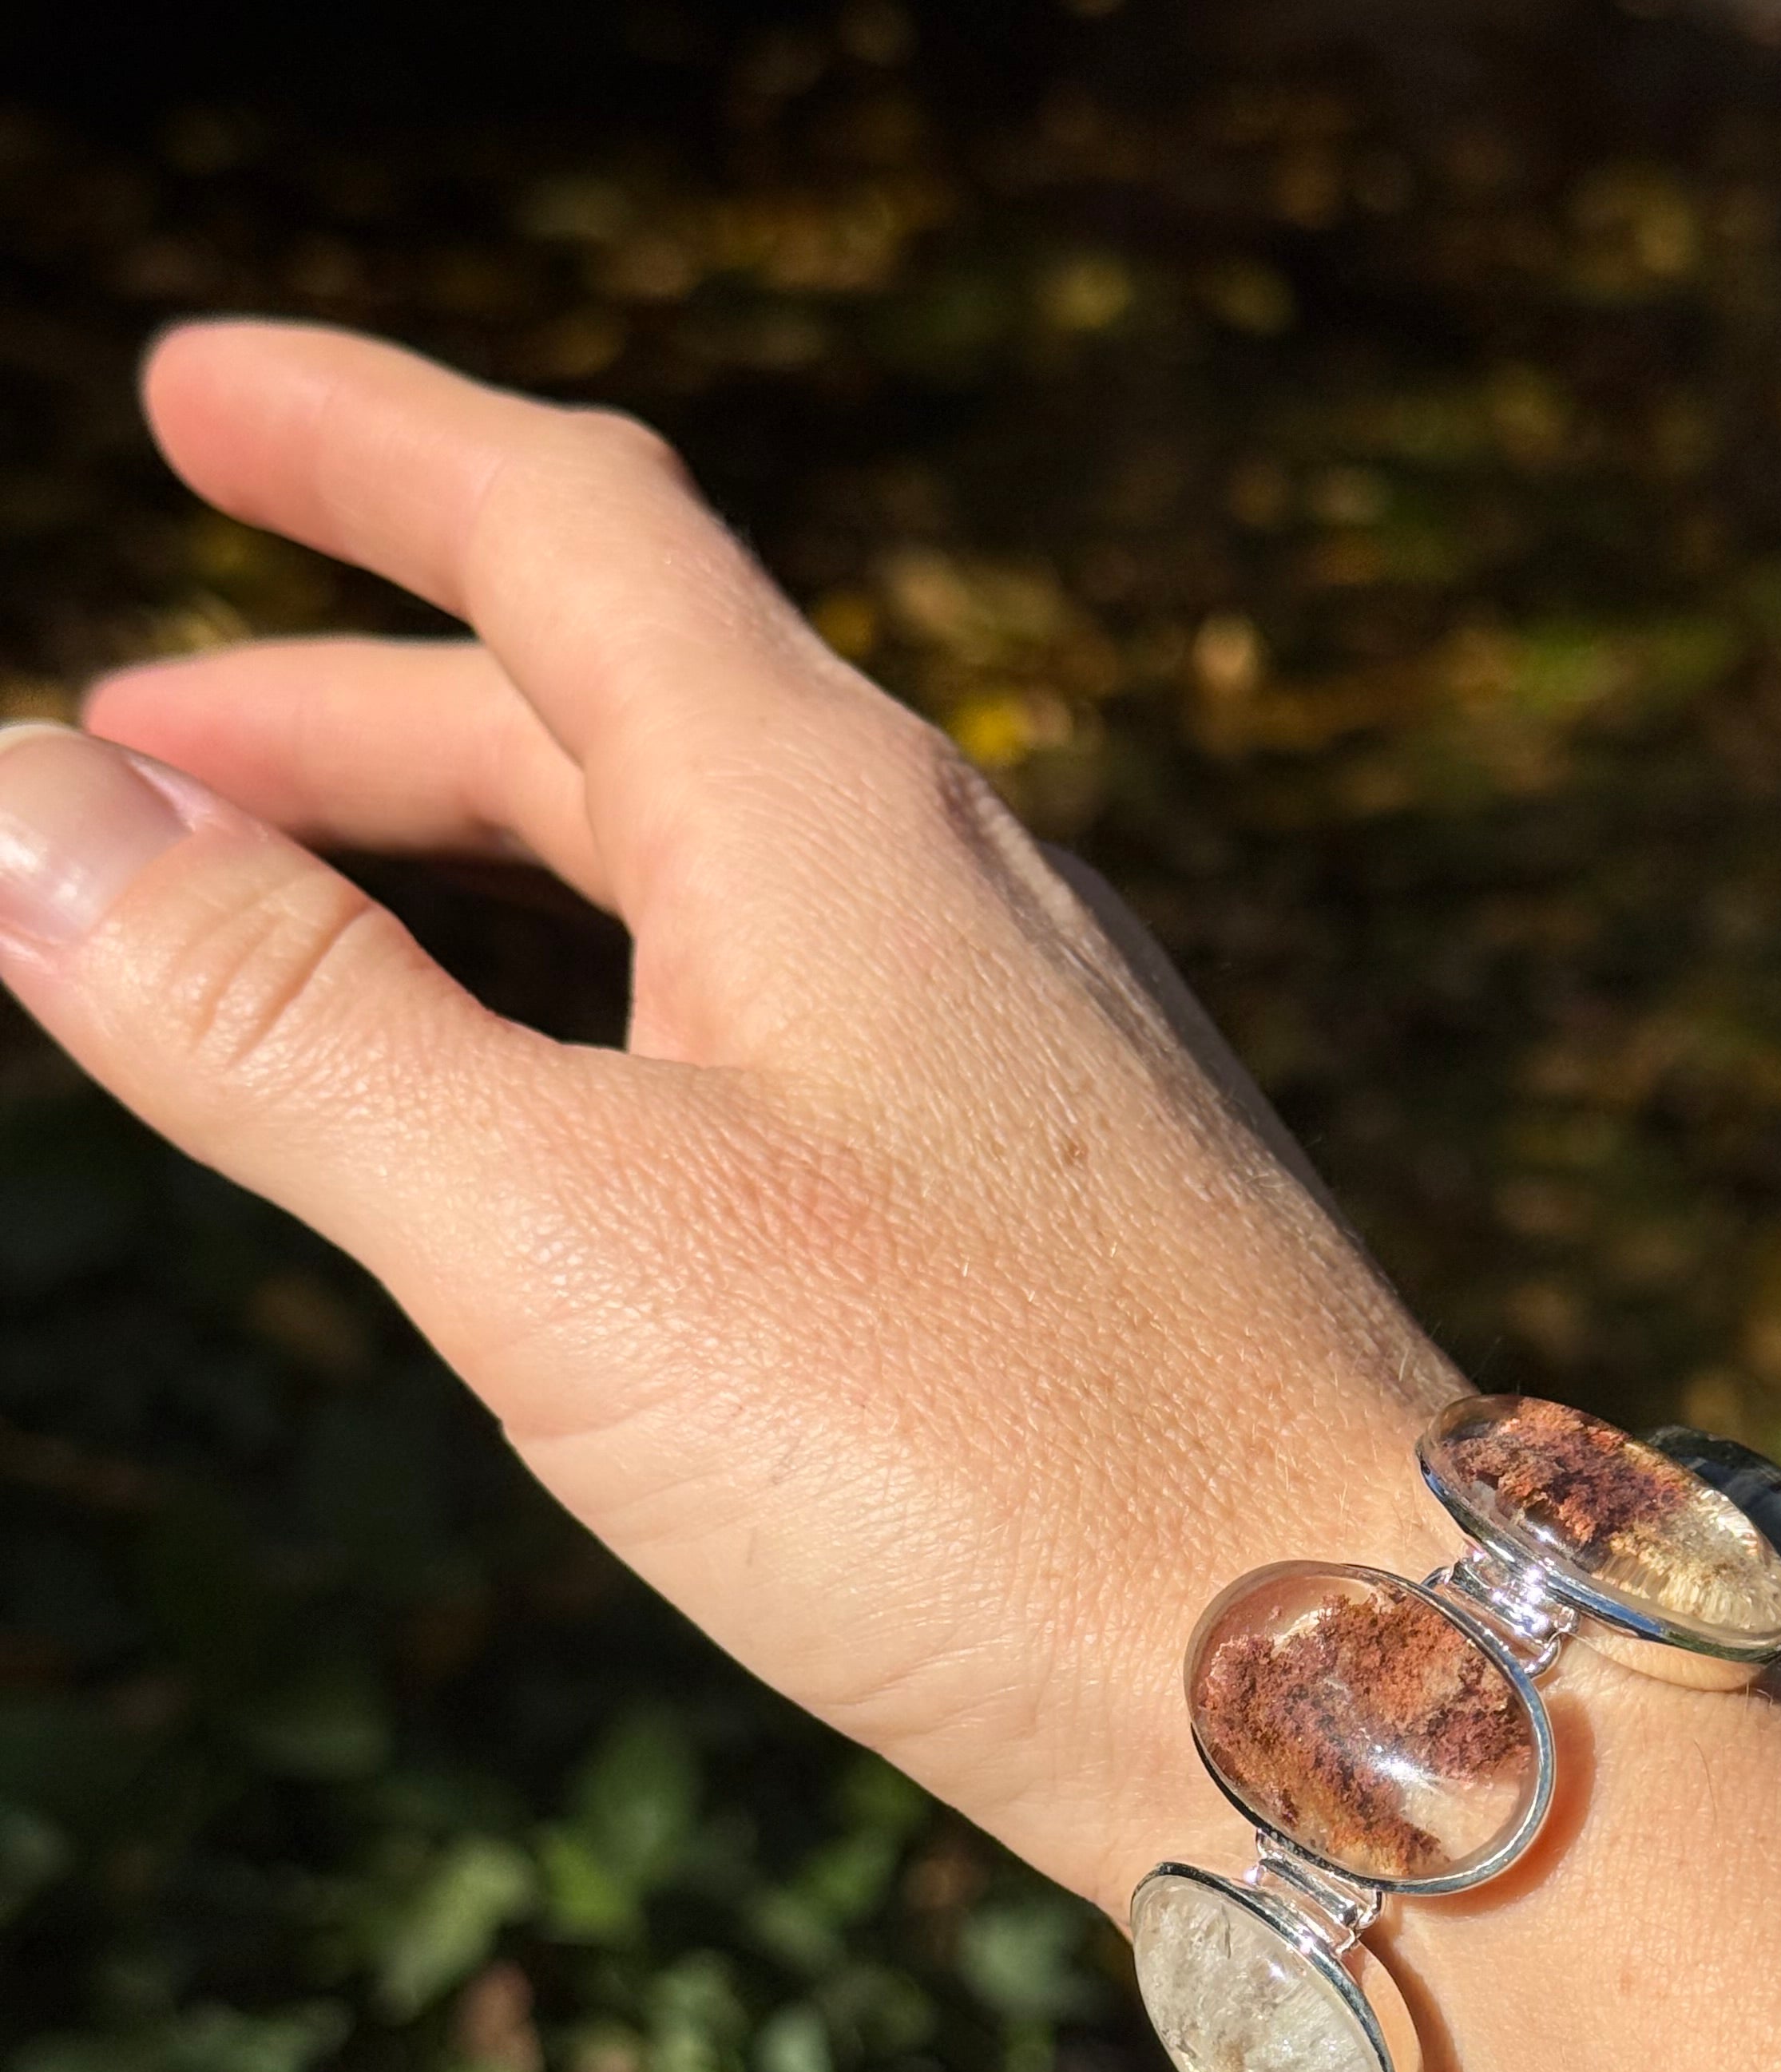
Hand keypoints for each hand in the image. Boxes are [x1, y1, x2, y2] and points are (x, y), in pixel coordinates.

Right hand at [0, 320, 1456, 1910]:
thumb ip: (282, 1024)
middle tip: (150, 736)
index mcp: (826, 816)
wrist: (1346, 1672)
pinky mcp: (1067, 1197)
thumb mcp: (564, 1235)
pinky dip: (623, 1002)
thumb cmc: (981, 1458)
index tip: (188, 389)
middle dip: (356, 702)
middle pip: (615, 706)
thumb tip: (10, 805)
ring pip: (708, 875)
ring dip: (488, 861)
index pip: (562, 524)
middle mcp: (953, 885)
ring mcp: (1030, 1041)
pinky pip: (794, 1014)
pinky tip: (595, 1120)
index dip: (358, 438)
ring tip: (313, 923)